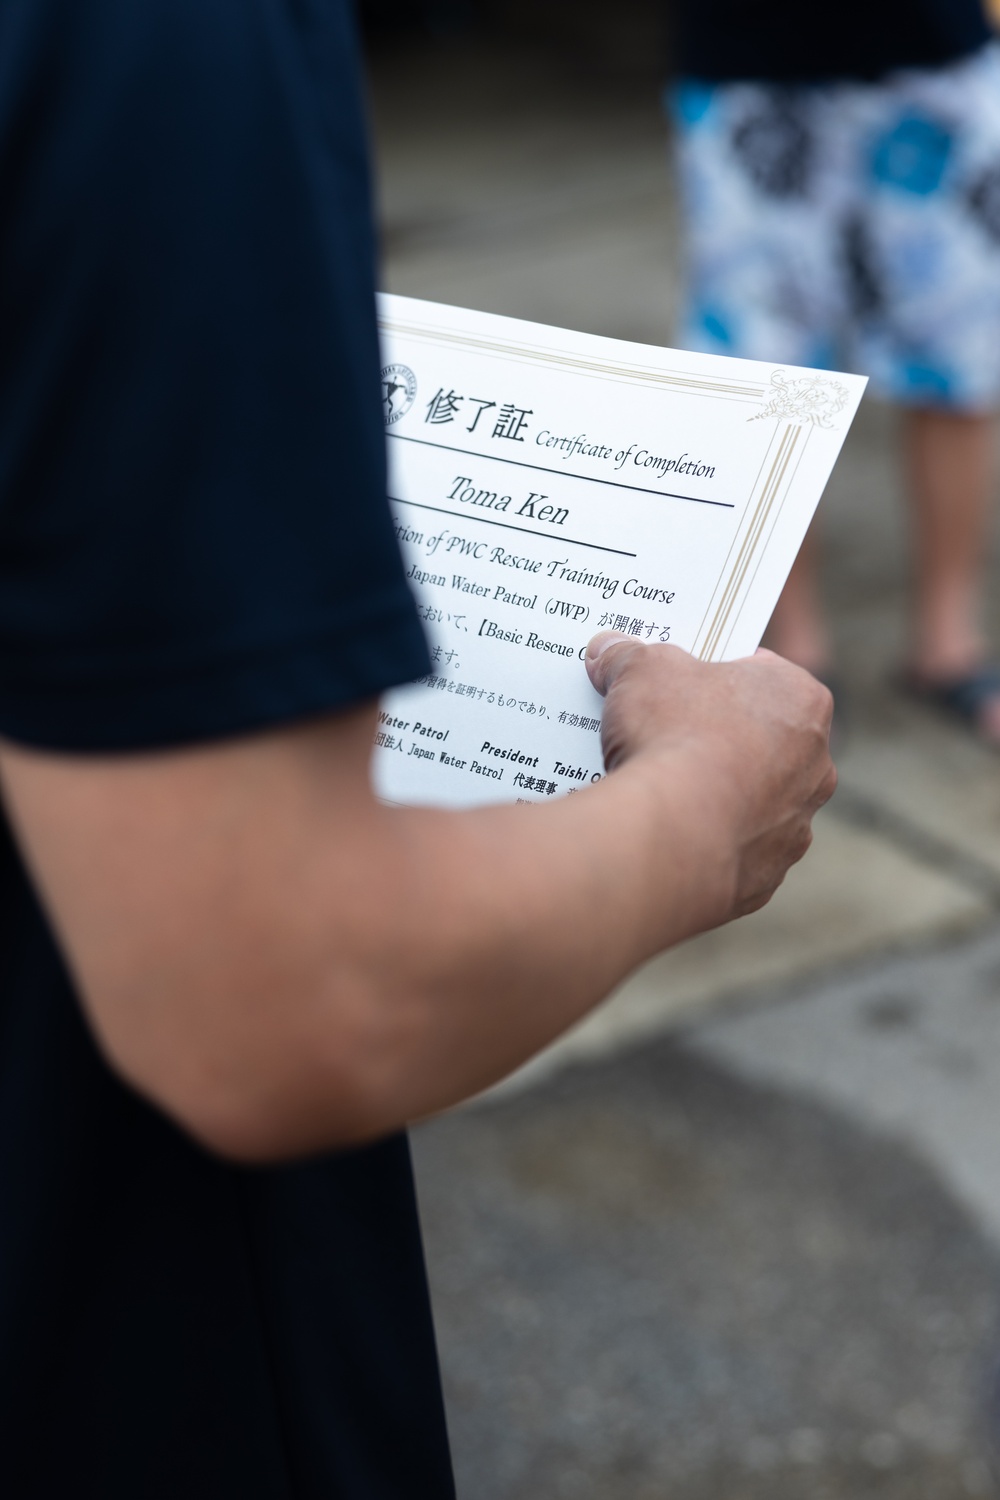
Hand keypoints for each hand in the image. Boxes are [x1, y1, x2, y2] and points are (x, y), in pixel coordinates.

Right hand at [586, 632, 836, 925]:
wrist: (671, 836)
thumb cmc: (674, 737)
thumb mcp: (638, 670)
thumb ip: (627, 655)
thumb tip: (607, 650)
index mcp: (802, 701)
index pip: (762, 674)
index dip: (716, 672)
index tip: (679, 679)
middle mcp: (816, 766)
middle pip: (760, 738)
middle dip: (717, 735)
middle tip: (663, 732)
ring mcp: (796, 827)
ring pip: (751, 800)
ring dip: (714, 793)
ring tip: (657, 789)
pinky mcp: (767, 875)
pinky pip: (733, 850)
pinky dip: (703, 842)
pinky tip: (665, 833)